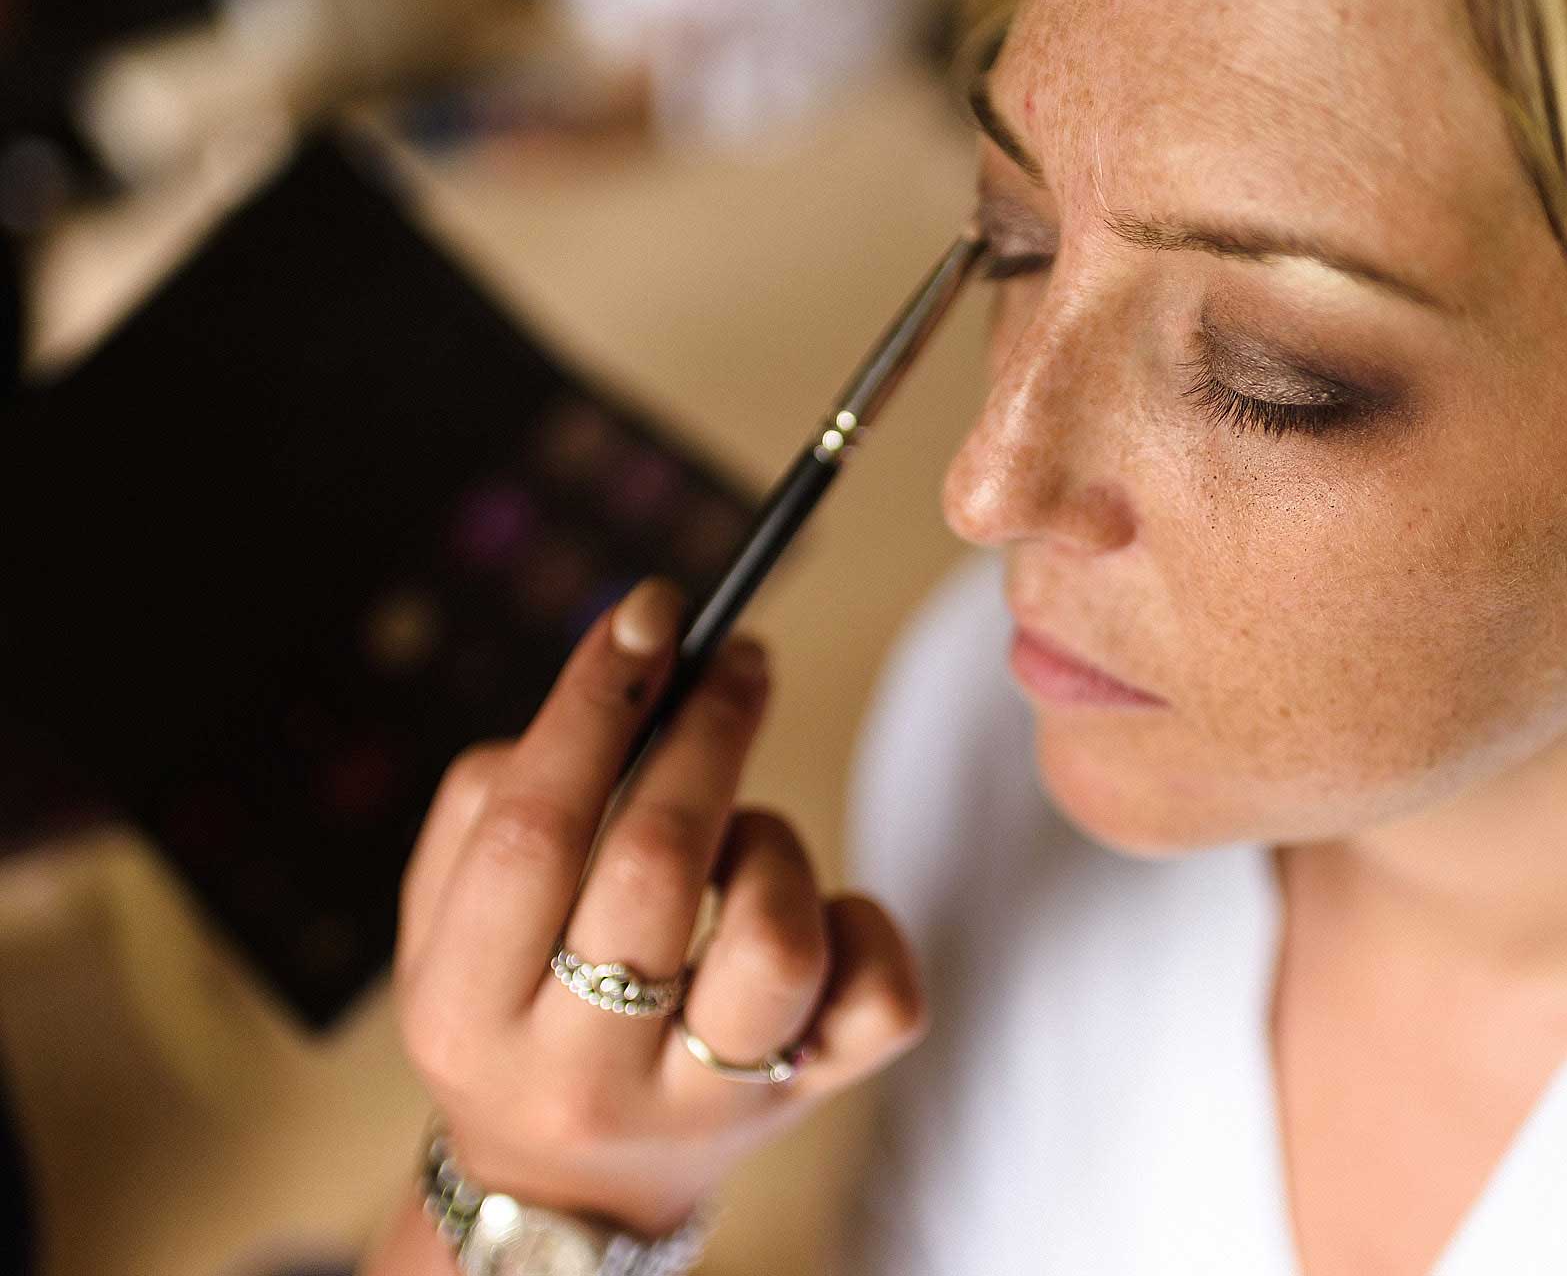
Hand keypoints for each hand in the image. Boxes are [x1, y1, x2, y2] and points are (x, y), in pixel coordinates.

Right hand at [391, 577, 927, 1237]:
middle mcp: (581, 1074)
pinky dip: (865, 924)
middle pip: (655, 866)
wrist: (568, 1189)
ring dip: (771, 845)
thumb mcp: (448, 924)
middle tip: (737, 661)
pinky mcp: (806, 1105)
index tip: (650, 613)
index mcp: (466, 1013)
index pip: (529, 831)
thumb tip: (623, 674)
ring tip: (742, 841)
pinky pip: (881, 1000)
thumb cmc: (512, 1006)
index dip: (594, 703)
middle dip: (708, 733)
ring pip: (777, 943)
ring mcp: (705, 1103)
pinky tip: (813, 917)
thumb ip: (496, 799)